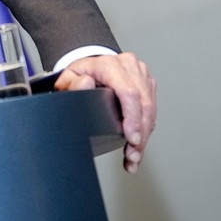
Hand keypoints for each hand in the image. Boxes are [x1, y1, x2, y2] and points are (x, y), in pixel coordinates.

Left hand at [55, 52, 156, 172]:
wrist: (91, 66)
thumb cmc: (80, 74)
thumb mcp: (68, 78)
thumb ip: (72, 84)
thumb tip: (86, 84)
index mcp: (110, 65)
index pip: (128, 92)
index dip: (133, 118)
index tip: (132, 138)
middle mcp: (129, 66)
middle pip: (144, 104)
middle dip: (140, 134)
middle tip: (132, 155)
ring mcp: (141, 73)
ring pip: (151, 108)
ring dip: (145, 135)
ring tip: (134, 156)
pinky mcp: (147, 82)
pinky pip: (152, 108)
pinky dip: (147, 129)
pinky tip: (139, 144)